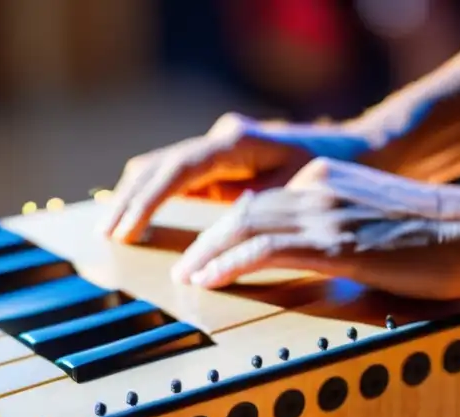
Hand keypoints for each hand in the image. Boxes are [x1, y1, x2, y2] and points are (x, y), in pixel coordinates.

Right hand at [100, 112, 374, 244]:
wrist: (353, 152)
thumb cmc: (331, 174)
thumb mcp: (296, 193)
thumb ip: (256, 207)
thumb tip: (221, 227)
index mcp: (236, 142)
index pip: (177, 170)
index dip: (147, 202)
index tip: (127, 230)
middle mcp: (220, 138)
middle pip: (157, 165)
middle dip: (128, 200)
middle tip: (106, 236)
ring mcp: (215, 148)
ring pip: (158, 166)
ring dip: (133, 197)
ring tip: (111, 230)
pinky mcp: (216, 163)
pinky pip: (171, 175)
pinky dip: (149, 195)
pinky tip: (133, 218)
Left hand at [169, 157, 459, 300]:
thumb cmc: (446, 239)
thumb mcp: (382, 223)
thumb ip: (347, 230)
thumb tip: (331, 257)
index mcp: (330, 179)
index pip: (265, 200)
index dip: (231, 226)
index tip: (213, 248)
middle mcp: (320, 187)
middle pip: (245, 208)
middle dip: (208, 238)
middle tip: (186, 265)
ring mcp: (326, 212)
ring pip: (243, 224)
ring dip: (208, 252)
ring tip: (188, 276)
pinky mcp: (334, 242)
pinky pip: (263, 249)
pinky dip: (229, 264)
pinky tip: (211, 279)